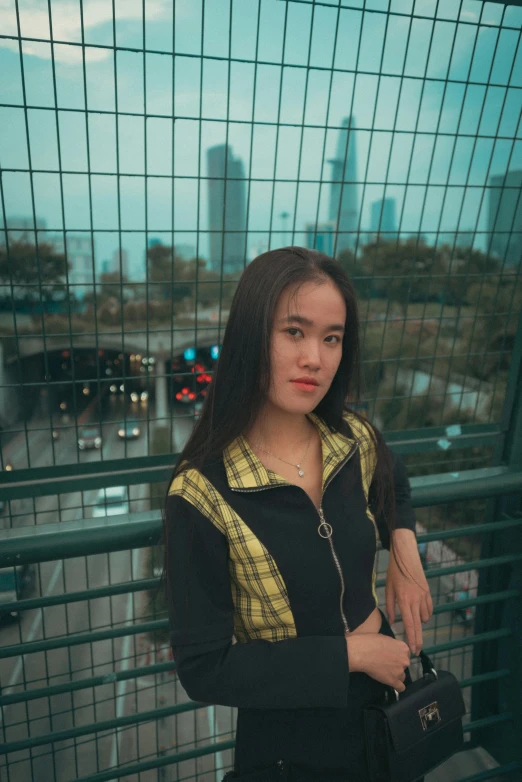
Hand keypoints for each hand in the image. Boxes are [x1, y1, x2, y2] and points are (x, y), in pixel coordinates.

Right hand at [347, 633, 409, 691]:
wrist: (362, 652)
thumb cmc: (370, 641)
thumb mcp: (385, 638)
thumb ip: (392, 645)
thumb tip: (391, 649)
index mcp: (403, 648)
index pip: (405, 655)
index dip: (398, 656)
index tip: (391, 657)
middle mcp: (405, 659)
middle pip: (404, 665)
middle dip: (397, 665)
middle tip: (386, 664)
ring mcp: (399, 671)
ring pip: (402, 676)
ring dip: (395, 675)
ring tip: (386, 673)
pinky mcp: (393, 680)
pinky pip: (400, 687)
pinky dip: (397, 687)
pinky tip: (394, 686)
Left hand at [386, 529, 433, 654]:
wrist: (406, 556)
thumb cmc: (394, 571)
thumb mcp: (388, 589)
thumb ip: (389, 607)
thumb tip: (393, 622)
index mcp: (404, 600)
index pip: (409, 624)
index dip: (411, 638)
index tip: (413, 650)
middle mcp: (416, 600)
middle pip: (418, 625)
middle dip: (418, 640)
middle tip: (417, 651)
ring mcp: (424, 596)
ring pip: (425, 618)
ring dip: (420, 624)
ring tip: (413, 626)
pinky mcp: (428, 592)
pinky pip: (429, 609)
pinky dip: (425, 614)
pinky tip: (420, 615)